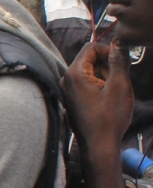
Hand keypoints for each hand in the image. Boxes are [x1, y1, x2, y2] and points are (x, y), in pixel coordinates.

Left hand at [62, 42, 132, 162]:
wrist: (99, 144)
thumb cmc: (109, 117)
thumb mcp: (119, 85)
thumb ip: (119, 61)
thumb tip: (119, 43)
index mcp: (74, 73)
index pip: (91, 47)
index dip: (109, 51)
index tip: (121, 63)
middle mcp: (66, 79)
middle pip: (90, 59)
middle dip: (107, 66)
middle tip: (117, 83)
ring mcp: (67, 89)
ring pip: (90, 72)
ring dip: (105, 77)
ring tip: (112, 94)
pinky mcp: (72, 98)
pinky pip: (87, 83)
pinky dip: (99, 86)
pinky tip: (106, 99)